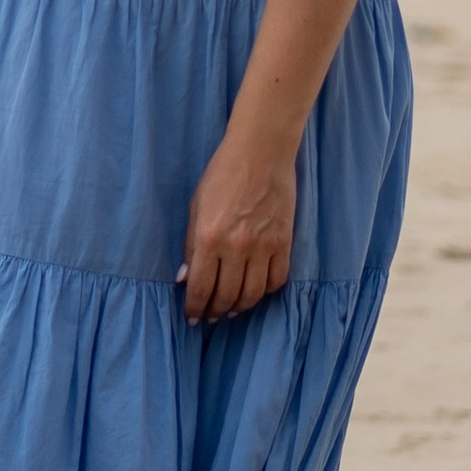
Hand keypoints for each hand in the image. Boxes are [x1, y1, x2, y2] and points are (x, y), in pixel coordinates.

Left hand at [181, 126, 297, 324]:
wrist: (260, 153)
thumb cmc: (222, 174)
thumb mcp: (196, 207)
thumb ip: (191, 245)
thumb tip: (186, 279)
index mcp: (210, 237)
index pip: (201, 287)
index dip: (195, 308)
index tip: (192, 318)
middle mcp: (237, 247)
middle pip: (227, 296)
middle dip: (216, 312)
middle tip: (210, 317)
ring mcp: (264, 247)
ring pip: (253, 294)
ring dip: (240, 307)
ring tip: (231, 310)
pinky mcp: (284, 242)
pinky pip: (277, 279)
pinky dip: (266, 292)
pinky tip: (256, 292)